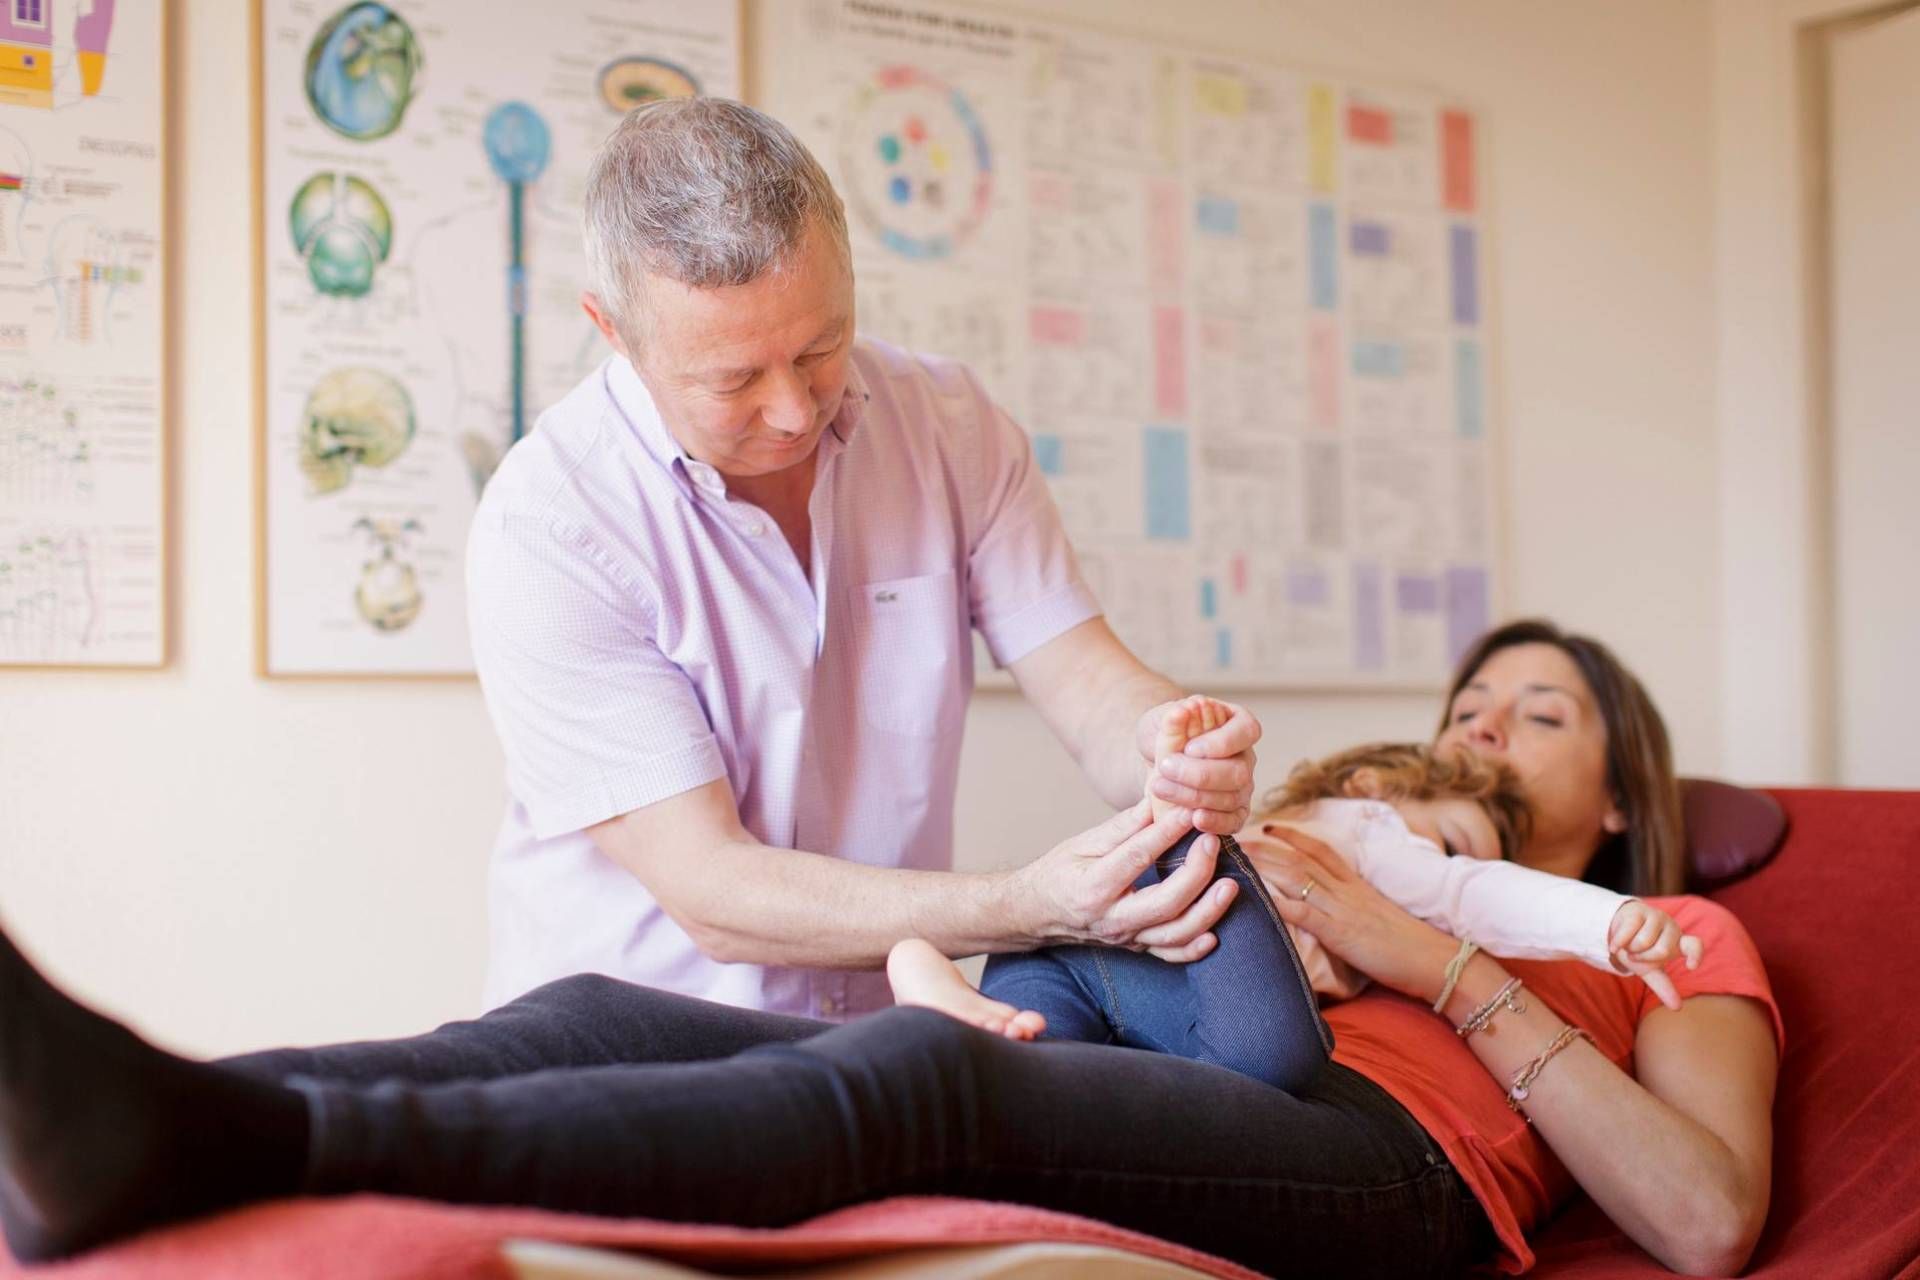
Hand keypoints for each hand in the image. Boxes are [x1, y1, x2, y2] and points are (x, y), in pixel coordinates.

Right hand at [1006, 798, 1237, 962]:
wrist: (1037, 913)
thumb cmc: (1059, 872)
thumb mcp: (1082, 842)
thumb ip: (1122, 827)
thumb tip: (1159, 800)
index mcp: (1093, 886)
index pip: (1137, 858)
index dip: (1167, 833)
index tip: (1190, 811)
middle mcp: (1111, 918)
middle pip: (1165, 903)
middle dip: (1196, 873)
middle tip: (1213, 842)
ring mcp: (1125, 938)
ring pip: (1174, 935)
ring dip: (1207, 912)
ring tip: (1229, 886)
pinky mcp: (1135, 948)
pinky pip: (1170, 955)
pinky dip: (1194, 948)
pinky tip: (1215, 934)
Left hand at [1135, 697, 1260, 834]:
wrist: (1158, 760)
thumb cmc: (1167, 732)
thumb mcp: (1165, 717)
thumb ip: (1174, 714)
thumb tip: (1183, 710)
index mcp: (1238, 724)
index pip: (1247, 732)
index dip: (1220, 743)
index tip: (1189, 748)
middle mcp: (1246, 756)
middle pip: (1239, 771)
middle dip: (1200, 774)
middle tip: (1165, 768)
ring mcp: (1244, 786)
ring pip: (1232, 798)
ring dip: (1194, 796)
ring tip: (1161, 787)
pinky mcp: (1234, 811)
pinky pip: (1234, 821)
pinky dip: (1216, 822)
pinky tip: (1194, 819)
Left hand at [1249, 824, 1458, 1002]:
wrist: (1438, 960)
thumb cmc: (1413, 946)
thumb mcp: (1379, 918)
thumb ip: (1357, 909)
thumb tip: (1340, 911)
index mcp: (1358, 885)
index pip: (1322, 851)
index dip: (1294, 836)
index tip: (1269, 826)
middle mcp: (1348, 890)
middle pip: (1301, 859)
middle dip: (1267, 847)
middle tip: (1237, 837)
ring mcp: (1343, 909)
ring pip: (1298, 877)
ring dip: (1265, 866)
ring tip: (1238, 859)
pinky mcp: (1341, 932)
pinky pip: (1305, 912)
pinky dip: (1280, 904)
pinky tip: (1259, 899)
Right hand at [1607, 900, 1704, 1010]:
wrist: (1617, 929)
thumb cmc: (1638, 951)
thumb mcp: (1651, 970)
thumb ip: (1664, 987)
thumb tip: (1678, 1008)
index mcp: (1678, 943)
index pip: (1694, 945)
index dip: (1695, 954)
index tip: (1691, 966)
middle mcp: (1671, 927)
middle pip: (1661, 950)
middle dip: (1643, 956)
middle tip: (1636, 954)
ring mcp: (1656, 916)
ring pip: (1643, 941)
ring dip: (1630, 949)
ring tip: (1628, 946)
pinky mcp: (1638, 909)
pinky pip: (1628, 932)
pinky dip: (1618, 943)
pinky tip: (1614, 946)